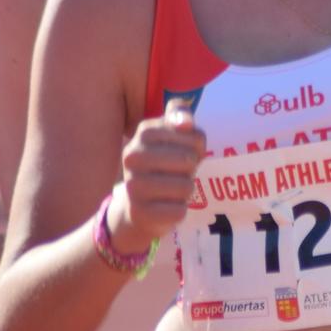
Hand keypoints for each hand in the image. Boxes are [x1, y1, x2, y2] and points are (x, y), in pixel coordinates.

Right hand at [113, 98, 205, 245]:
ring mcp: (133, 185)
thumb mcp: (175, 137)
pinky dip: (178, 210)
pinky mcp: (141, 212)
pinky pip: (179, 210)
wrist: (138, 206)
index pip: (194, 136)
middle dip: (190, 170)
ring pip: (185, 186)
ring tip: (170, 190)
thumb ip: (182, 118)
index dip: (197, 147)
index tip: (182, 152)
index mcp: (144, 132)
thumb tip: (186, 122)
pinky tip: (164, 206)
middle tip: (176, 174)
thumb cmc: (165, 166)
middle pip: (188, 161)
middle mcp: (132, 157)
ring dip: (185, 190)